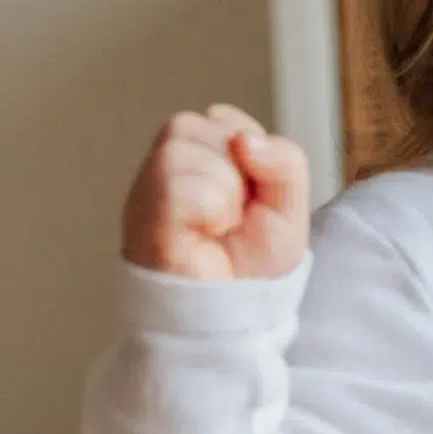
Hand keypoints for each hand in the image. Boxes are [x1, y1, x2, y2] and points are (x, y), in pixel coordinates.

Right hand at [121, 104, 310, 281]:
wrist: (235, 316)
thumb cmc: (252, 263)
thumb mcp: (290, 204)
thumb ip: (284, 160)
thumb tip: (244, 139)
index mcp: (196, 157)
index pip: (223, 118)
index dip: (252, 154)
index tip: (249, 196)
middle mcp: (166, 168)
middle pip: (206, 125)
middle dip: (239, 171)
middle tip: (235, 214)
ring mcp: (147, 191)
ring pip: (184, 149)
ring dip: (225, 192)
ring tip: (220, 226)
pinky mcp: (142, 218)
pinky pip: (180, 186)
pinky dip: (211, 211)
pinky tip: (206, 235)